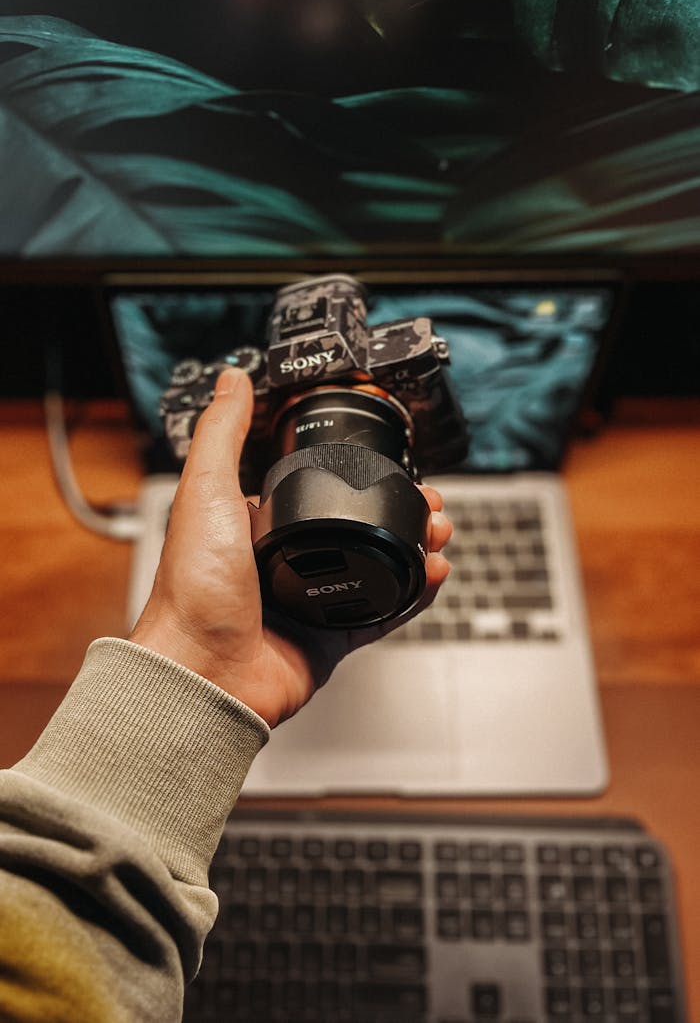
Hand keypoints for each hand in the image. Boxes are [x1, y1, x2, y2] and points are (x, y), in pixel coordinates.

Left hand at [130, 368, 451, 726]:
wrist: (203, 672)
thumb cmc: (192, 591)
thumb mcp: (205, 491)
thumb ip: (221, 433)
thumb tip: (231, 379)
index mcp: (253, 528)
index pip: (316, 492)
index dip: (357, 479)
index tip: (390, 466)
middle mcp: (284, 564)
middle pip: (357, 529)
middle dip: (400, 511)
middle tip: (430, 500)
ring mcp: (311, 602)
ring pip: (377, 568)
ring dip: (414, 547)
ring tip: (439, 530)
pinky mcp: (331, 640)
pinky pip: (384, 613)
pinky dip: (414, 595)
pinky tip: (432, 574)